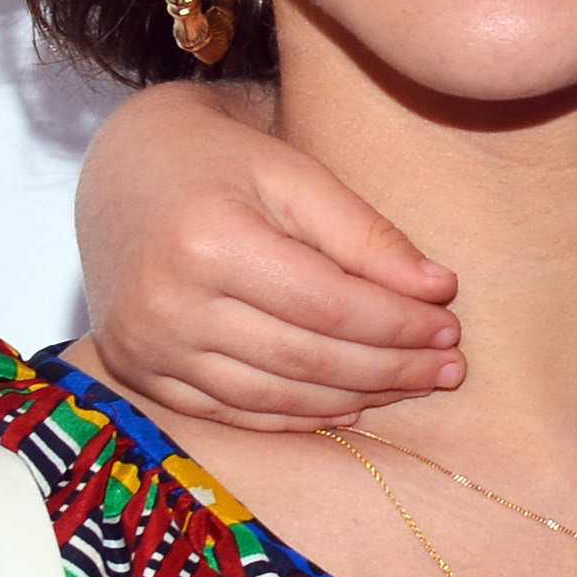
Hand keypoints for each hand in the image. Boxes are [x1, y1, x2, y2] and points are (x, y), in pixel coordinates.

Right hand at [69, 82, 464, 429]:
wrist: (125, 169)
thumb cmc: (221, 161)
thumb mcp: (295, 173)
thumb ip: (365, 233)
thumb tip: (438, 290)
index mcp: (207, 240)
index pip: (328, 305)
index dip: (398, 323)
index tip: (451, 325)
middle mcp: (167, 302)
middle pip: (305, 357)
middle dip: (390, 368)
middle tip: (449, 366)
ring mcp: (147, 346)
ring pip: (273, 395)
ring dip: (354, 397)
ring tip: (413, 385)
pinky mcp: (139, 372)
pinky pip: (232, 412)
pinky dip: (297, 414)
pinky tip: (350, 404)